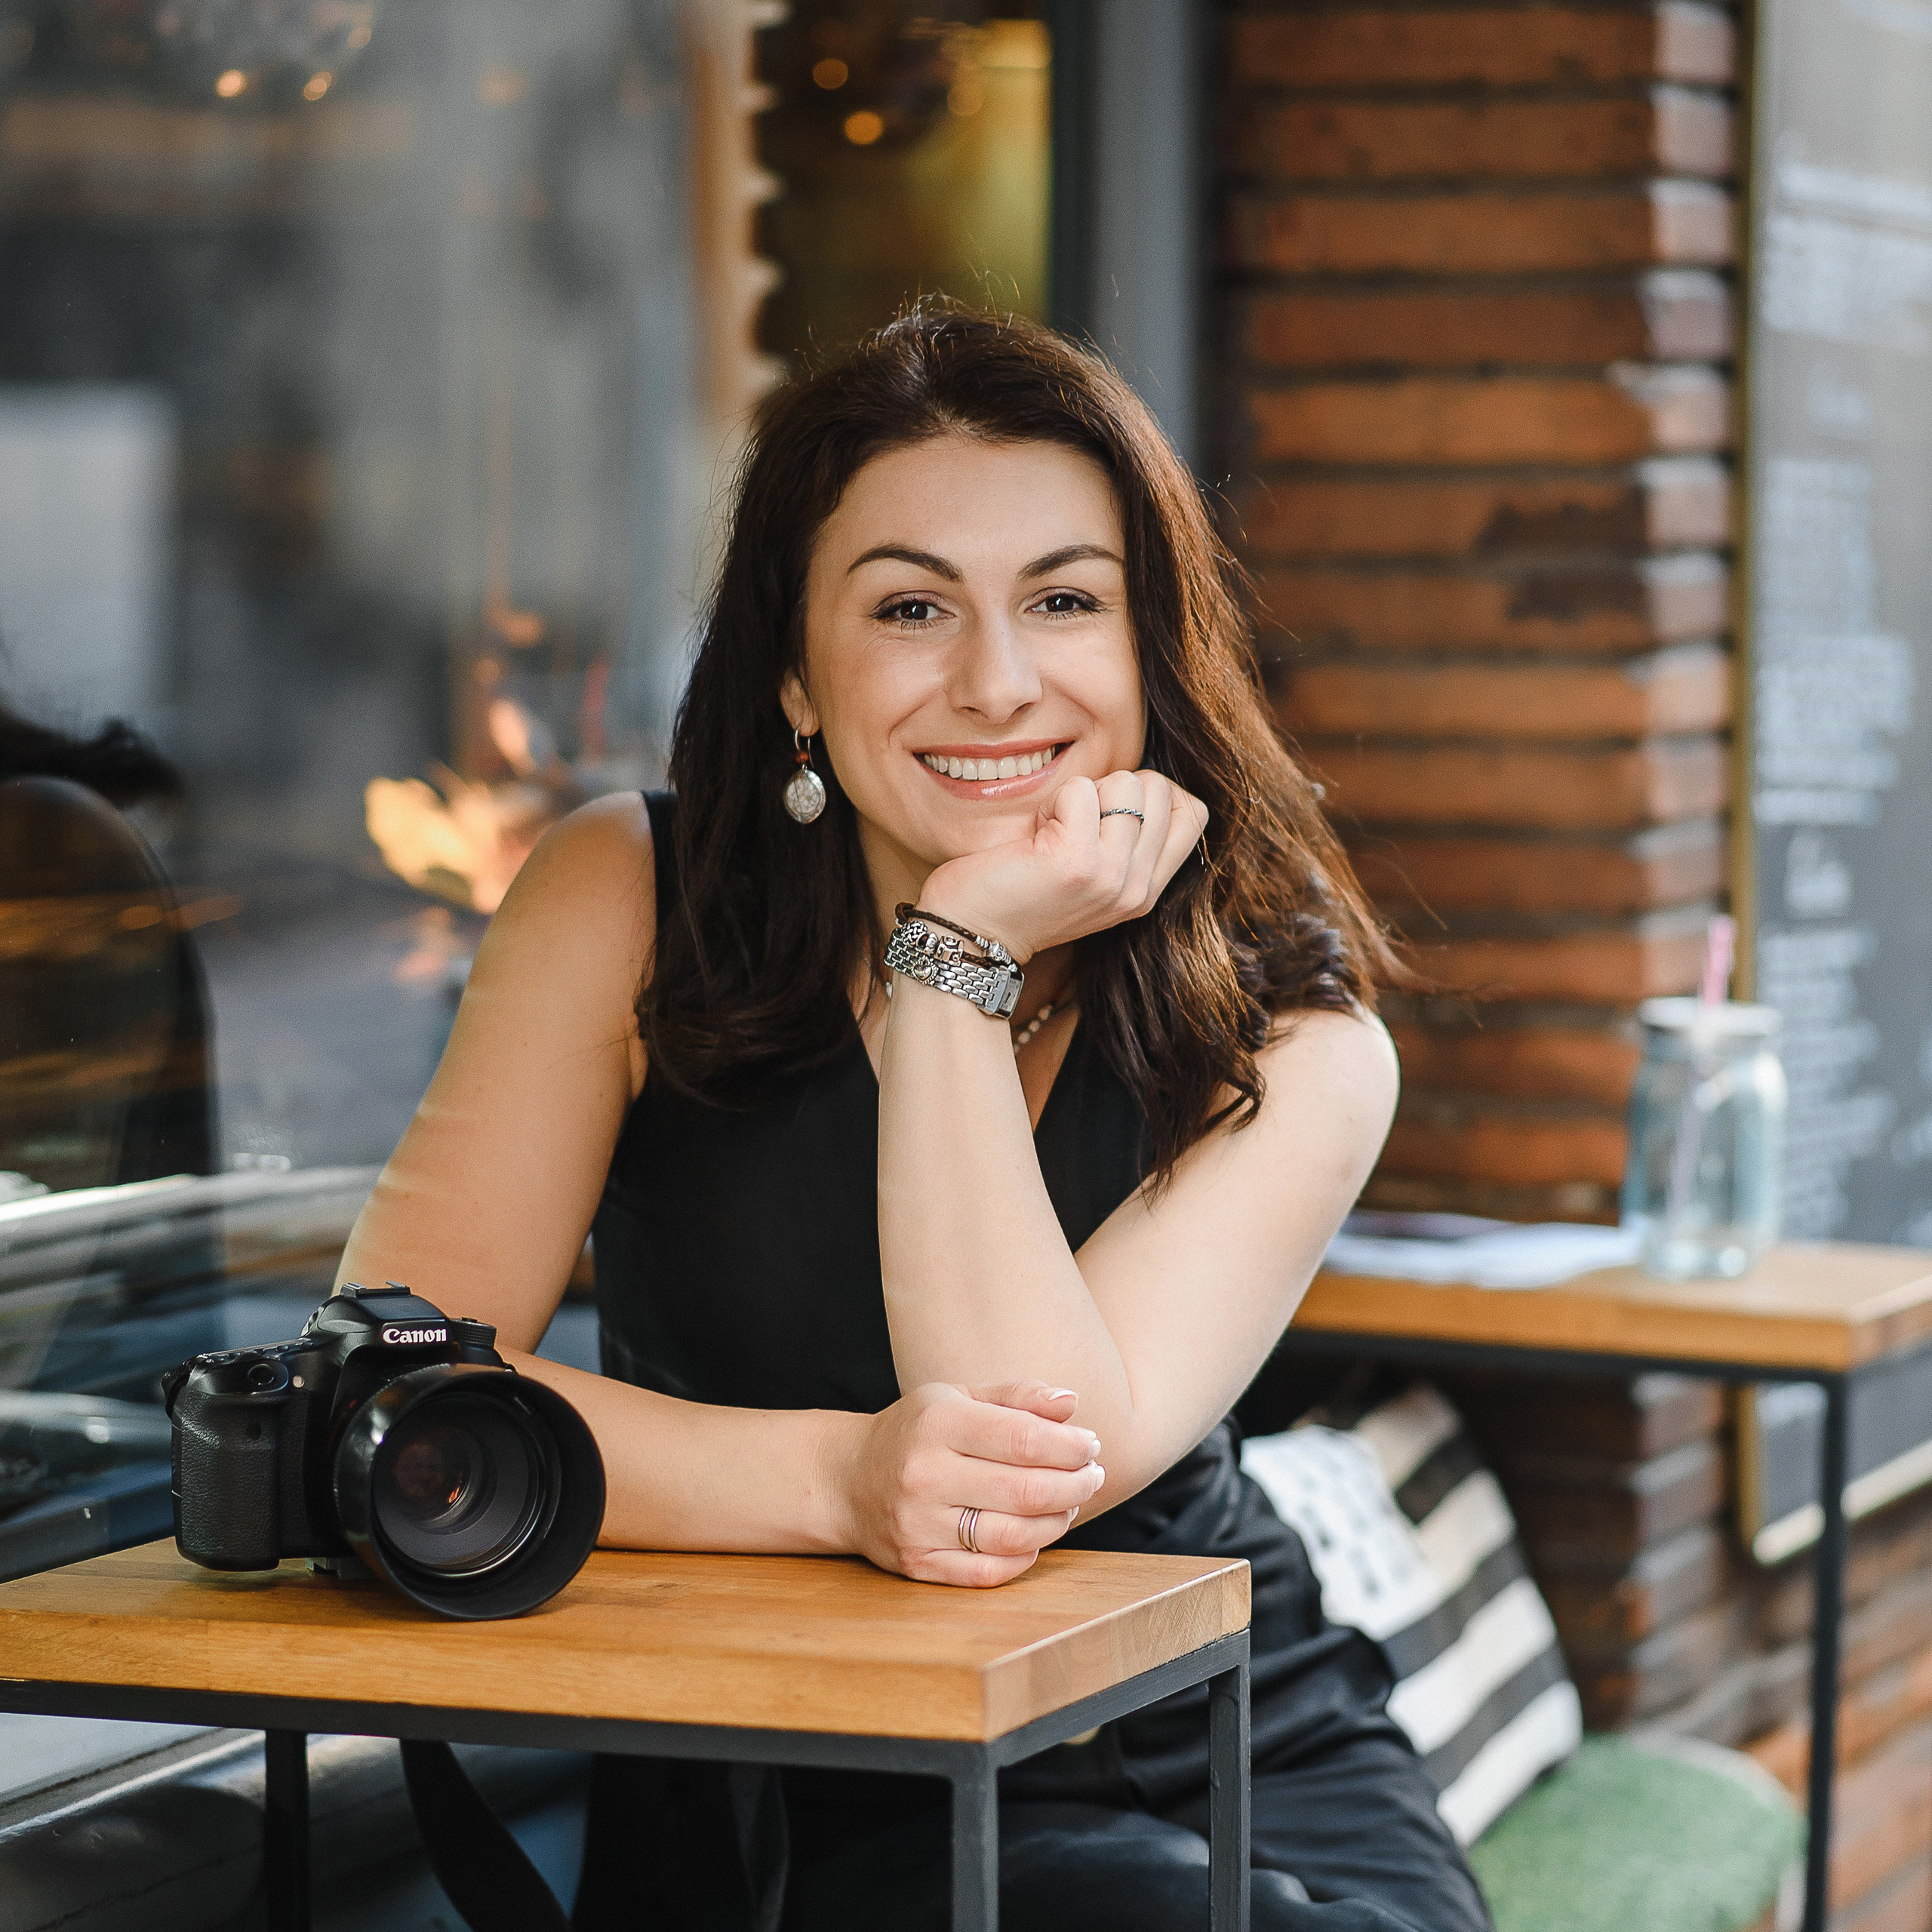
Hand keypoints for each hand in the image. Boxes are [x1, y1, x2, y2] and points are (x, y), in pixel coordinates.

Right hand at [832, 1381, 1105, 1585]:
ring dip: (1057, 1521)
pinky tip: (1035, 1535)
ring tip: (1069, 1503)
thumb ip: (1016, 1397)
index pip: (1024, 1439)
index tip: (1091, 1445)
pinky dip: (1025, 1556)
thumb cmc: (916, 1431)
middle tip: (1093, 1476)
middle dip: (1076, 1485)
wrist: (846, 1479)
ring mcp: (918, 1524)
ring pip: (1013, 1536)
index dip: (1070, 1446)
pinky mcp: (917, 1563)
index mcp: (937, 1423)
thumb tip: (1071, 1404)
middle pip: (1026, 1491)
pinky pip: (989, 1572)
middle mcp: (924, 1474)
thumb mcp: (957, 1396)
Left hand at [918, 770, 1208, 962]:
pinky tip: (1034, 835)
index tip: (1108, 814)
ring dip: (1081, 794)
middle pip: (1160, 789)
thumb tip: (1142, 781)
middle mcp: (1137, 887)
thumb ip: (1126, 841)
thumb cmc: (1021, 890)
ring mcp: (1111, 875)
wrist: (972, 934)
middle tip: (1073, 824)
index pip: (1193, 812)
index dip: (1153, 793)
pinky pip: (1080, 789)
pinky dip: (1052, 801)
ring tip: (1052, 830)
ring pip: (1127, 782)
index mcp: (1146, 890)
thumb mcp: (1092, 873)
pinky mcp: (1077, 861)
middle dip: (1112, 788)